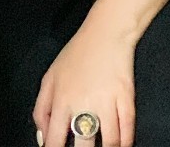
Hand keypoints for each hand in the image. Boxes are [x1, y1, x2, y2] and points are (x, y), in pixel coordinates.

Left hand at [33, 0, 136, 146]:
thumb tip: (42, 139)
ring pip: (109, 143)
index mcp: (61, 100)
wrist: (105, 33)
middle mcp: (83, 104)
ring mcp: (106, 102)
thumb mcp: (50, 77)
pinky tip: (121, 146)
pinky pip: (127, 131)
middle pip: (83, 146)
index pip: (54, 139)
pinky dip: (125, 143)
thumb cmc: (77, 54)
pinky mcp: (126, 98)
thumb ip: (42, 109)